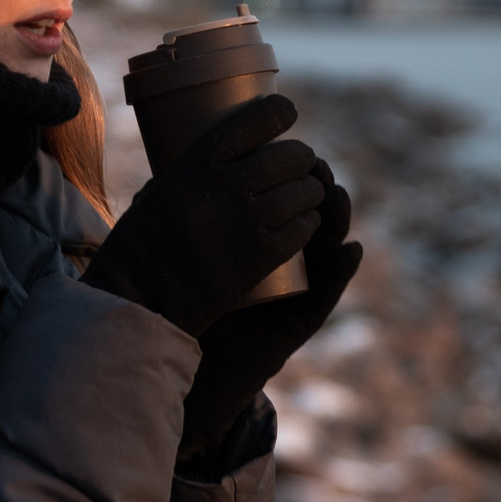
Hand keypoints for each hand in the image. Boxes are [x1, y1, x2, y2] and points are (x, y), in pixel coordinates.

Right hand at [82, 95, 325, 338]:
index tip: (288, 111)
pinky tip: (308, 222)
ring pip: (302, 192)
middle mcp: (226, 188)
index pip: (249, 123)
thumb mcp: (155, 197)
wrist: (141, 301)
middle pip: (286, 157)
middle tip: (302, 163)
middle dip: (302, 157)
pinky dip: (309, 222)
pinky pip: (302, 229)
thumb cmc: (137, 250)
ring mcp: (247, 222)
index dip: (277, 113)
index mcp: (196, 166)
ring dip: (312, 191)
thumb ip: (182, 179)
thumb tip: (196, 163)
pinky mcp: (260, 257)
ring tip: (308, 194)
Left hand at [178, 157, 362, 466]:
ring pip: (326, 247)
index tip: (285, 137)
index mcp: (252, 239)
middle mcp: (278, 259)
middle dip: (318, 184)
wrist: (173, 363)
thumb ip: (166, 227)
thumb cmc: (173, 309)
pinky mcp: (297, 322)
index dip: (289, 165)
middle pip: (310, 212)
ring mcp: (293, 290)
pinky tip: (352, 249)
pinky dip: (342, 271)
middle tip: (315, 165)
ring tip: (336, 195)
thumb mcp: (170, 260)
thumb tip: (148, 185)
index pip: (279, 193)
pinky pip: (326, 294)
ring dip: (338, 218)